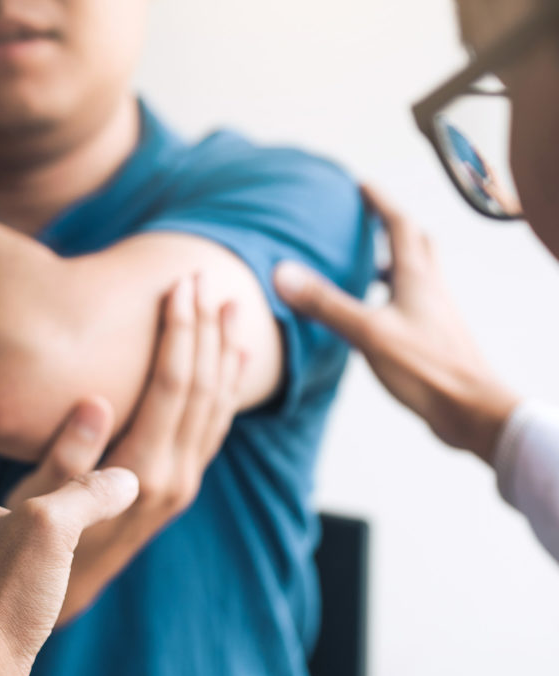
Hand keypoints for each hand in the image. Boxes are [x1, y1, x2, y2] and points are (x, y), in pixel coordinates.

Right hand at [6, 275, 245, 621]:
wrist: (66, 595)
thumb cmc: (37, 543)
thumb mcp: (38, 502)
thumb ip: (70, 454)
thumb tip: (96, 400)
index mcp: (140, 472)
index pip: (172, 386)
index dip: (179, 332)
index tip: (182, 286)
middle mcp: (173, 476)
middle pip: (202, 387)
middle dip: (205, 329)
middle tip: (207, 279)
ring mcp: (183, 483)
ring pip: (218, 406)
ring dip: (225, 353)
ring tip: (232, 308)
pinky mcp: (183, 485)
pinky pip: (215, 428)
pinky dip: (228, 390)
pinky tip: (234, 362)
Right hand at [273, 185, 520, 462]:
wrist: (469, 409)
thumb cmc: (426, 368)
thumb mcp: (368, 332)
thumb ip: (326, 304)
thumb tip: (284, 274)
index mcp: (417, 277)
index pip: (399, 224)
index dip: (380, 203)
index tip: (361, 187)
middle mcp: (430, 288)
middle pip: (417, 243)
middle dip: (392, 227)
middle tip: (369, 221)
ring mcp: (435, 313)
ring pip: (417, 274)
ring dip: (394, 262)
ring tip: (367, 265)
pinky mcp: (433, 336)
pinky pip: (413, 302)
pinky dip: (394, 295)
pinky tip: (375, 315)